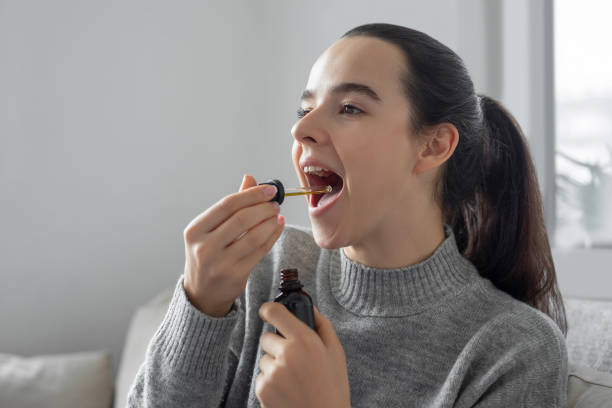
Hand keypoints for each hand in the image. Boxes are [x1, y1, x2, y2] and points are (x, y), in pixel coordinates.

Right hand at [182, 174, 283, 316]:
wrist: (202, 293)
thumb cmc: (208, 254)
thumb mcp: (210, 229)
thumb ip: (231, 205)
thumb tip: (249, 178)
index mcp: (195, 230)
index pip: (227, 205)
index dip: (251, 194)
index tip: (269, 189)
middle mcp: (204, 247)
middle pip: (241, 219)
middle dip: (263, 208)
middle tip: (275, 203)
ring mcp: (219, 263)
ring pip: (254, 236)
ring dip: (270, 222)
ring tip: (277, 214)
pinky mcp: (235, 276)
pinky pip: (260, 251)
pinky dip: (272, 236)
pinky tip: (277, 227)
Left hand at [256, 303, 350, 407]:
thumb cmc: (333, 388)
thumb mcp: (336, 353)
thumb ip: (322, 326)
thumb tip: (310, 308)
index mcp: (304, 340)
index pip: (274, 312)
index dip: (269, 309)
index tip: (268, 312)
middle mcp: (286, 354)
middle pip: (266, 338)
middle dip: (277, 345)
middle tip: (294, 359)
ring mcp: (272, 373)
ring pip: (264, 359)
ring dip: (274, 365)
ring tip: (294, 379)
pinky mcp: (263, 390)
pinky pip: (261, 377)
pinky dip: (270, 383)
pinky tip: (288, 391)